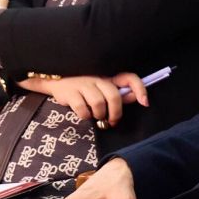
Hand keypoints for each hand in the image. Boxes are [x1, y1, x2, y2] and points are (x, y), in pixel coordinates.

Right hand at [18, 72, 149, 125]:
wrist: (53, 80)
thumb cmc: (82, 87)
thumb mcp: (100, 87)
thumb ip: (118, 93)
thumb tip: (136, 99)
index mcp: (107, 76)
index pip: (129, 78)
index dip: (139, 89)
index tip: (144, 102)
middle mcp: (97, 77)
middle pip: (114, 96)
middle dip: (116, 113)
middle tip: (112, 121)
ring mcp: (83, 83)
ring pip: (99, 104)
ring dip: (99, 115)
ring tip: (95, 116)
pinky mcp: (70, 92)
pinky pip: (83, 109)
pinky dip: (85, 116)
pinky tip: (83, 114)